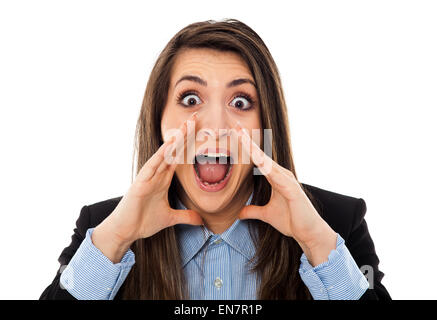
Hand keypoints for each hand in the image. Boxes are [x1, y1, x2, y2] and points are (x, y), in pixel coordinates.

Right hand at [92, 112, 202, 262]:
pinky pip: (152, 166)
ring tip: (185, 126)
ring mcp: (148, 176)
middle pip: (173, 150)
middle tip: (195, 119)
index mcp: (163, 179)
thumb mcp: (170, 218)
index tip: (200, 132)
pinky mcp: (140, 183)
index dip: (189, 145)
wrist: (125, 231)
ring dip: (175, 140)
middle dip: (184, 135)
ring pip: (164, 154)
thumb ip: (186, 216)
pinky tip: (169, 145)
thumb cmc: (143, 221)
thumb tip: (201, 220)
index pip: (179, 157)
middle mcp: (156, 174)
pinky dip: (160, 155)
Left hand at [235, 122, 336, 265]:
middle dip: (249, 142)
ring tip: (244, 138)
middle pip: (262, 156)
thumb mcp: (266, 215)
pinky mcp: (293, 191)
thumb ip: (253, 211)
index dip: (247, 147)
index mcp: (275, 177)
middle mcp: (281, 175)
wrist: (308, 232)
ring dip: (255, 150)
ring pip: (268, 162)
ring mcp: (288, 181)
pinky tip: (260, 162)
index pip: (258, 159)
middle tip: (237, 127)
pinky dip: (268, 169)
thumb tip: (239, 212)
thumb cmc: (291, 220)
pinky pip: (278, 178)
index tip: (236, 134)